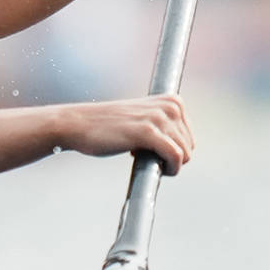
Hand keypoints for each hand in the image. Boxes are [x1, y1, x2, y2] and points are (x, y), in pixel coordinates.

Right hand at [58, 94, 194, 173]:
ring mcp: (159, 117)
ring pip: (184, 154)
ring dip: (167, 165)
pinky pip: (175, 157)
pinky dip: (170, 169)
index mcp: (172, 100)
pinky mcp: (148, 132)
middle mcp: (170, 106)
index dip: (172, 149)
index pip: (189, 137)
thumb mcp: (143, 118)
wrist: (79, 124)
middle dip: (169, 158)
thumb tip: (186, 153)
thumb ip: (164, 126)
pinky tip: (155, 169)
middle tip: (144, 155)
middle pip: (188, 147)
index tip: (151, 149)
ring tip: (143, 159)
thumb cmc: (109, 126)